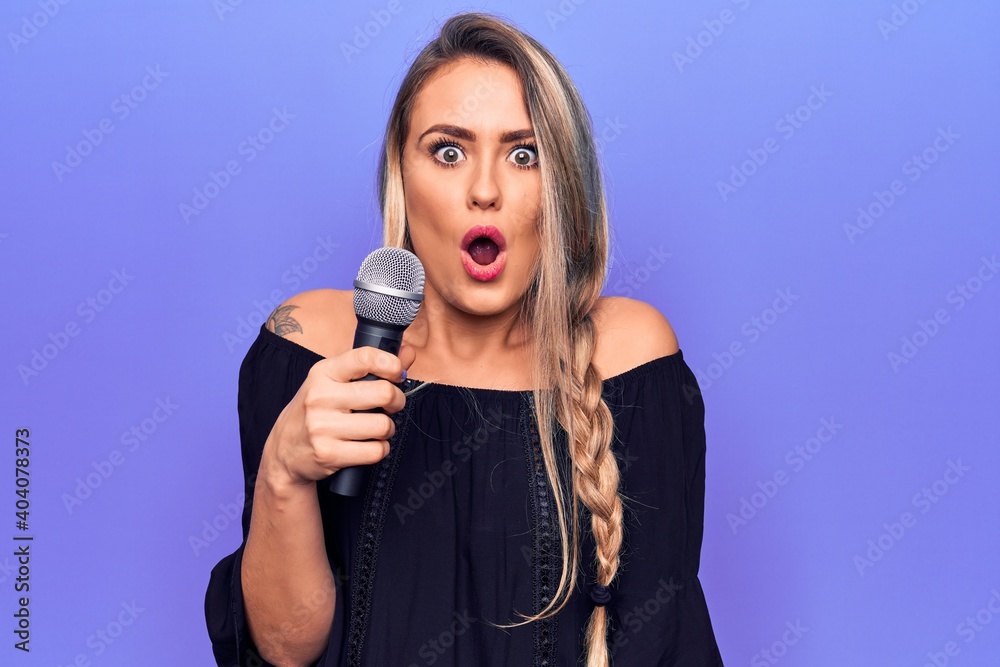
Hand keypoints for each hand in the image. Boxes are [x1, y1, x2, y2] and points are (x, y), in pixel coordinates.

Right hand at [263, 343, 415, 486]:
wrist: (283, 449)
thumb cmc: (317, 410)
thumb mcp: (334, 381)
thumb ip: (371, 366)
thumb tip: (408, 352)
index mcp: (323, 373)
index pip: (365, 357)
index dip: (391, 364)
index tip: (398, 373)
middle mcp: (321, 397)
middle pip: (384, 393)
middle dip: (397, 401)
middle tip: (391, 405)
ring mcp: (323, 427)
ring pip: (383, 425)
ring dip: (387, 429)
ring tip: (376, 428)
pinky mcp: (329, 454)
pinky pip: (375, 451)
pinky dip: (379, 449)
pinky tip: (368, 445)